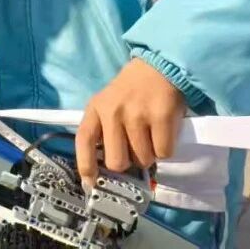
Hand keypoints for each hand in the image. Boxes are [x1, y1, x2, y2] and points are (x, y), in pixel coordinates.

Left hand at [75, 58, 185, 190]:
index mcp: (96, 108)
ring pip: (142, 160)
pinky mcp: (161, 116)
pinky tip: (163, 132)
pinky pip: (163, 153)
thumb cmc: (132, 91)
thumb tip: (106, 170)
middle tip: (134, 150)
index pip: (83, 141)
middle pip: (116, 162)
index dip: (86, 165)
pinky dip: (165, 149)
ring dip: (148, 155)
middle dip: (127, 163)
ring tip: (150, 135)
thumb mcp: (109, 104)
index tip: (92, 182)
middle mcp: (113, 111)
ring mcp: (137, 114)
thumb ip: (104, 130)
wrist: (160, 66)